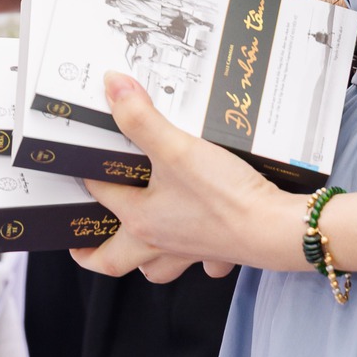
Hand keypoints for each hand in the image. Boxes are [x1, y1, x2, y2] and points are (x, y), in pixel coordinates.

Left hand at [69, 73, 306, 282]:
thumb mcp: (177, 148)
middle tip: (81, 243)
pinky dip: (199, 260)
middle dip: (94, 253)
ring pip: (156, 269)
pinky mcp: (220, 252)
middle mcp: (160, 243)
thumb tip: (113, 87)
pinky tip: (202, 247)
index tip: (82, 163)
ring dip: (144, 260)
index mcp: (140, 220)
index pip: (100, 195)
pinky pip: (203, 264)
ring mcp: (189, 252)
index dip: (89, 175)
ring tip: (137, 244)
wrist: (275, 229)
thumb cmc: (225, 197)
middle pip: (114, 261)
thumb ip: (142, 118)